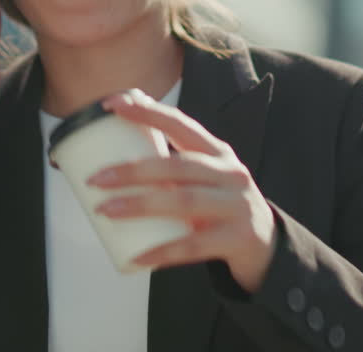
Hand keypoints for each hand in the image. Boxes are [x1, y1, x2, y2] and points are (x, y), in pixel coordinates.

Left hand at [87, 89, 277, 293]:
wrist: (266, 246)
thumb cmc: (220, 207)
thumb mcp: (204, 180)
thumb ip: (170, 168)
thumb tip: (109, 158)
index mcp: (218, 152)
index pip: (180, 124)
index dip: (146, 112)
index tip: (111, 105)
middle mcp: (231, 173)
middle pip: (178, 165)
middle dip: (133, 170)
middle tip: (96, 179)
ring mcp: (237, 205)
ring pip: (184, 201)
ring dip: (141, 205)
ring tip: (106, 210)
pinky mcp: (238, 238)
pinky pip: (193, 246)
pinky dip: (162, 252)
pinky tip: (137, 258)